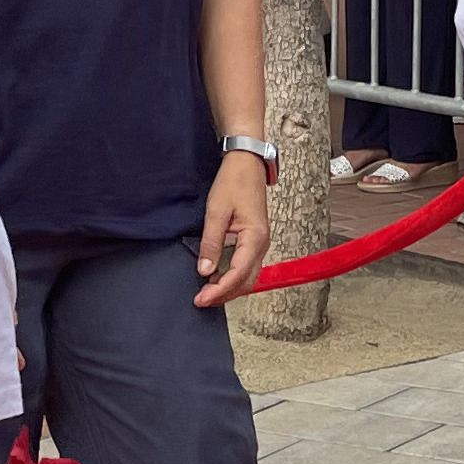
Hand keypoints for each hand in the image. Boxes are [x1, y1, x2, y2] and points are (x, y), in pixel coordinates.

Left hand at [193, 154, 273, 306]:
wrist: (247, 163)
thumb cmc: (234, 182)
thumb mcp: (217, 212)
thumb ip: (211, 243)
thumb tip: (205, 270)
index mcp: (255, 238)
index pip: (238, 274)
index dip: (219, 290)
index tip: (201, 298)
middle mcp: (262, 244)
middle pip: (246, 281)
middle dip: (224, 294)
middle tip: (201, 300)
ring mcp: (259, 243)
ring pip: (247, 276)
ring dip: (228, 287)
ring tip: (206, 292)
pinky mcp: (254, 241)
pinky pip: (245, 266)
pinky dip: (231, 276)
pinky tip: (216, 278)